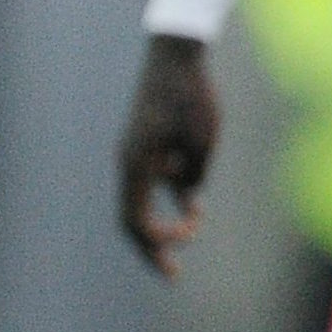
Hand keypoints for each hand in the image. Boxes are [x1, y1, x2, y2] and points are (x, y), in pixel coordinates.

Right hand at [118, 34, 218, 278]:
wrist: (175, 56)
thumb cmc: (190, 95)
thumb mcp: (202, 140)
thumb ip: (193, 175)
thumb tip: (188, 199)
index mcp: (135, 165)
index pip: (135, 220)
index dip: (156, 244)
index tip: (184, 247)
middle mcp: (129, 164)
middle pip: (131, 218)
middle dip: (152, 247)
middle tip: (171, 275)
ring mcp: (135, 155)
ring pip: (142, 201)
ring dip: (164, 220)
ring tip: (192, 229)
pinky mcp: (146, 146)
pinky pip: (153, 182)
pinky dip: (170, 197)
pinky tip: (190, 208)